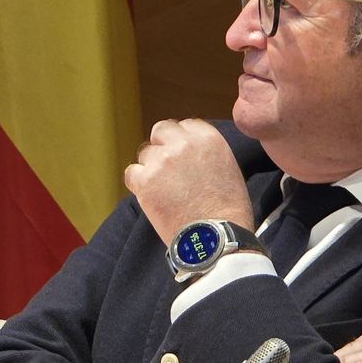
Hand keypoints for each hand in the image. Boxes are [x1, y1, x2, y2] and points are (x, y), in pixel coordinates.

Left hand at [124, 119, 252, 244]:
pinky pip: (132, 173)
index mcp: (208, 139)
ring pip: (146, 154)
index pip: (185, 125)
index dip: (181, 140)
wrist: (216, 237)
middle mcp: (183, 144)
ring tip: (163, 189)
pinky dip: (138, 184)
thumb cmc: (229, 210)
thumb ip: (208, 154)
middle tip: (168, 167)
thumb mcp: (228, 169)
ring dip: (151, 168)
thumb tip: (191, 156)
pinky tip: (150, 196)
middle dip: (162, 146)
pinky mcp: (145, 181)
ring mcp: (161, 161)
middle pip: (161, 131)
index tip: (183, 155)